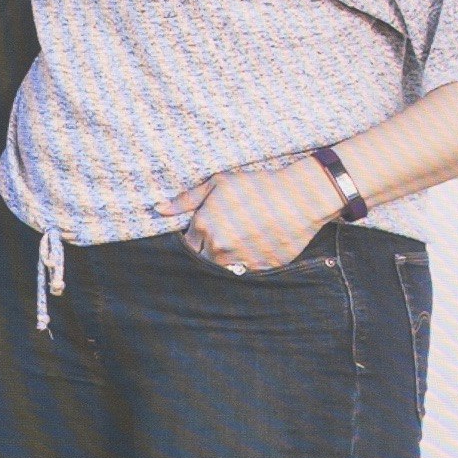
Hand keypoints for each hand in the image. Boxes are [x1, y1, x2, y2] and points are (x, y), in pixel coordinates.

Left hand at [159, 157, 340, 273]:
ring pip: (223, 270)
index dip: (195, 240)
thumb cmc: (257, 186)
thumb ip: (187, 199)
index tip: (206, 233)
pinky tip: (257, 247)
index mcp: (204, 226)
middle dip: (209, 252)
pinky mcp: (259, 270)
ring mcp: (239, 261)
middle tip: (227, 236)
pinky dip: (248, 264)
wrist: (299, 198)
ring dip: (227, 260)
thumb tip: (159, 209)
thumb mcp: (219, 183)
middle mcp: (218, 247)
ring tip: (243, 242)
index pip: (186, 246)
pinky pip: (246, 273)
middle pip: (202, 260)